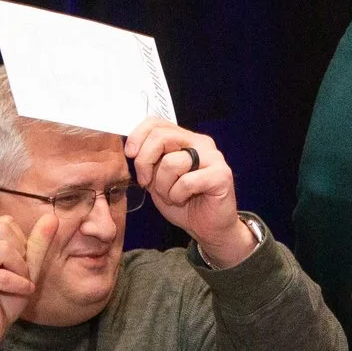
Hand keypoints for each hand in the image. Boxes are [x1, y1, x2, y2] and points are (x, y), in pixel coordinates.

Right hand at [0, 213, 56, 350]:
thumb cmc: (3, 302)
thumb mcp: (26, 269)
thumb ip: (36, 243)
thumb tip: (52, 217)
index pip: (6, 222)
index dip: (21, 244)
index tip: (18, 267)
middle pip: (5, 231)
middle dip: (21, 256)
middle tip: (19, 278)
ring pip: (3, 249)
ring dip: (20, 270)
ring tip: (19, 284)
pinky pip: (1, 274)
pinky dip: (17, 284)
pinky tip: (20, 291)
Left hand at [126, 118, 250, 266]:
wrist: (208, 227)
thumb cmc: (183, 202)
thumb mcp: (157, 178)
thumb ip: (150, 160)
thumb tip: (131, 149)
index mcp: (185, 139)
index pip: (157, 123)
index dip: (138, 136)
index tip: (130, 155)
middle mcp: (201, 143)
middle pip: (162, 137)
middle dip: (145, 162)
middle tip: (145, 182)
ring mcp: (213, 158)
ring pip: (172, 162)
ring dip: (163, 186)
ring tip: (170, 196)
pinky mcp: (221, 175)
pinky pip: (187, 182)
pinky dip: (177, 195)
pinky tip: (183, 200)